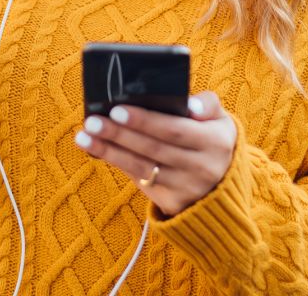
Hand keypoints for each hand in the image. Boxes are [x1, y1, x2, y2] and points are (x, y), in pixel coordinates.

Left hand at [74, 91, 236, 216]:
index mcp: (215, 142)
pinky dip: (116, 162)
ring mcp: (186, 188)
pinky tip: (96, 149)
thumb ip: (208, 105)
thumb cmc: (212, 141)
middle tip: (93, 120)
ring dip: (109, 150)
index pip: (174, 130)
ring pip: (142, 167)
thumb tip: (189, 104)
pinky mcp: (172, 202)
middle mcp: (202, 168)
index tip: (118, 109)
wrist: (223, 186)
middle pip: (153, 149)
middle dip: (119, 134)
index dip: (145, 120)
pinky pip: (139, 179)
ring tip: (85, 135)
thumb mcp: (221, 121)